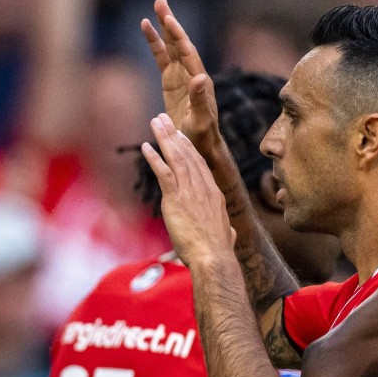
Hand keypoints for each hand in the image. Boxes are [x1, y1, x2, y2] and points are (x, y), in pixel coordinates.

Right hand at [140, 0, 221, 158]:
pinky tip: (147, 32)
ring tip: (152, 10)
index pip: (187, 52)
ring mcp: (181, 77)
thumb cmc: (202, 137)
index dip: (177, 35)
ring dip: (162, 29)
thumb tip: (199, 77)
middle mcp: (191, 73)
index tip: (167, 19)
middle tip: (160, 1)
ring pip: (170, 48)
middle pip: (178, 42)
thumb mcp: (200, 121)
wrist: (200, 145)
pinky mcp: (172, 82)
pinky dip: (155, 46)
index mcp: (199, 80)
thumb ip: (200, 100)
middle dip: (169, 22)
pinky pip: (162, 59)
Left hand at [141, 113, 234, 263]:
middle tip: (164, 119)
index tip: (180, 134)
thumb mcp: (226, 236)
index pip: (200, 164)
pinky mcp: (176, 198)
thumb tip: (231, 233)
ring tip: (155, 122)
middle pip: (187, 154)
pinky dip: (154, 158)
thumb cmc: (219, 252)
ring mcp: (190, 191)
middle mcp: (203, 187)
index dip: (188, 148)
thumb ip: (226, 230)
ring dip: (164, 138)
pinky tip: (145, 146)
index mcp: (214, 193)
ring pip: (176, 157)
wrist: (214, 257)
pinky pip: (163, 173)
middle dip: (174, 135)